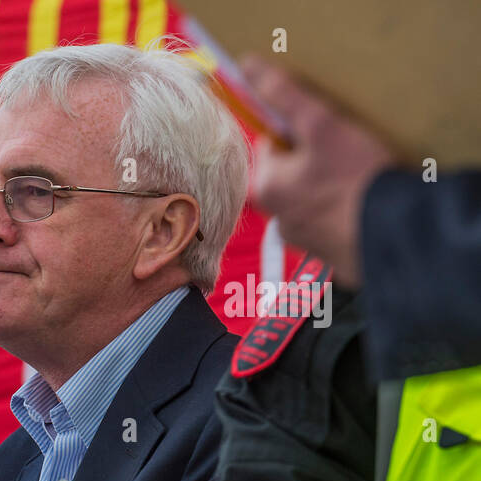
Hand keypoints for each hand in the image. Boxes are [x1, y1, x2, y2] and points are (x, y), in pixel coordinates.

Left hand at [241, 57, 395, 286]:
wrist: (395, 235)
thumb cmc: (356, 179)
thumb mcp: (321, 126)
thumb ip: (285, 96)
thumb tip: (249, 67)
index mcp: (265, 186)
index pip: (270, 144)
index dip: (299, 130)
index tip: (327, 129)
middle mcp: (274, 216)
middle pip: (291, 170)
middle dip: (315, 157)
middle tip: (348, 152)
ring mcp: (300, 236)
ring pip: (311, 194)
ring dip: (330, 182)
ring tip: (359, 176)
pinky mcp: (325, 250)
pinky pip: (329, 217)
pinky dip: (343, 207)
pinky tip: (364, 201)